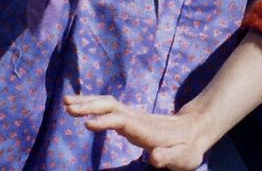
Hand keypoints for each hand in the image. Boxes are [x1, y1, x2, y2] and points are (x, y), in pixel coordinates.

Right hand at [62, 94, 214, 169]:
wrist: (194, 131)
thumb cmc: (187, 149)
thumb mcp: (182, 157)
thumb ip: (168, 157)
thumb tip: (154, 158)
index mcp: (146, 130)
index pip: (123, 122)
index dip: (106, 122)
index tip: (87, 123)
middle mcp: (137, 119)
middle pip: (112, 107)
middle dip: (90, 106)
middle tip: (68, 107)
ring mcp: (133, 116)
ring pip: (108, 104)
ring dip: (88, 102)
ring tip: (67, 102)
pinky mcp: (130, 118)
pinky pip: (109, 108)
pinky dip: (93, 104)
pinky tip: (80, 105)